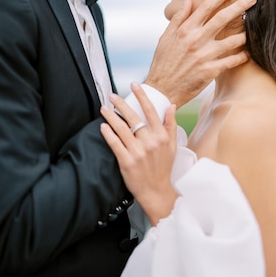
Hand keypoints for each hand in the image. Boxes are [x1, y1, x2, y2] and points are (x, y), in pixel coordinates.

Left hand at [100, 83, 177, 225]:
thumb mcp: (172, 145)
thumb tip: (171, 105)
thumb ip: (171, 124)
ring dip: (111, 116)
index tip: (134, 85)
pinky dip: (108, 134)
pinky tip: (103, 126)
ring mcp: (137, 152)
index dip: (141, 96)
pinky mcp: (126, 162)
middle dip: (121, 104)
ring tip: (104, 108)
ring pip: (122, 129)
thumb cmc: (163, 167)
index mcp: (161, 136)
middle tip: (112, 96)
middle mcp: (150, 142)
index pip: (150, 111)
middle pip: (133, 117)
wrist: (157, 191)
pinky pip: (115, 144)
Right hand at [145, 0, 256, 106]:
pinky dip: (242, 56)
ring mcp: (204, 56)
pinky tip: (248, 53)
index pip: (206, 7)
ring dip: (245, 33)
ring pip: (232, 41)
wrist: (162, 89)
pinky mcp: (210, 71)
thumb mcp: (165, 38)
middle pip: (222, 19)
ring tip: (254, 29)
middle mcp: (196, 40)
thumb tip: (188, 2)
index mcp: (185, 30)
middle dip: (239, 6)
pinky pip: (231, 61)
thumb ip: (178, 19)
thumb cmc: (163, 63)